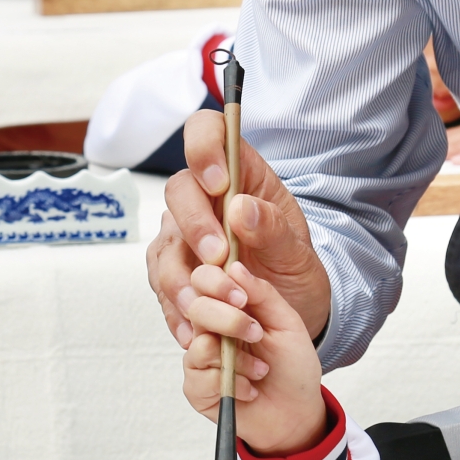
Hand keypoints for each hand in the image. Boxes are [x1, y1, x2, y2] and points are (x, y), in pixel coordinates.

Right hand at [149, 109, 332, 349]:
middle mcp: (203, 199)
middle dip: (194, 224)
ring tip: (210, 306)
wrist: (291, 314)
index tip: (218, 182)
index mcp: (239, 174)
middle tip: (218, 258)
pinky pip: (160, 285)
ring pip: (163, 244)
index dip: (203, 146)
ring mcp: (181, 236)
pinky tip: (197, 329)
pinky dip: (177, 309)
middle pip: (178, 190)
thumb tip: (239, 207)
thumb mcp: (299, 252)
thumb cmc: (294, 269)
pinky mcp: (171, 272)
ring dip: (183, 277)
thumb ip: (273, 228)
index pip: (206, 130)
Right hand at [182, 260, 328, 454]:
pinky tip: (247, 389)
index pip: (204, 276)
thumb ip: (262, 293)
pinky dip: (232, 385)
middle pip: (195, 306)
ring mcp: (199, 355)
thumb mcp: (288, 322)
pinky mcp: (195, 386)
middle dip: (229, 321)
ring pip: (199, 343)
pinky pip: (199, 377)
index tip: (242, 299)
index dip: (216, 282)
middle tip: (256, 333)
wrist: (296, 413)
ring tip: (259, 369)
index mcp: (229, 303)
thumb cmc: (292, 366)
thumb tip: (234, 266)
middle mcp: (209, 326)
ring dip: (237, 360)